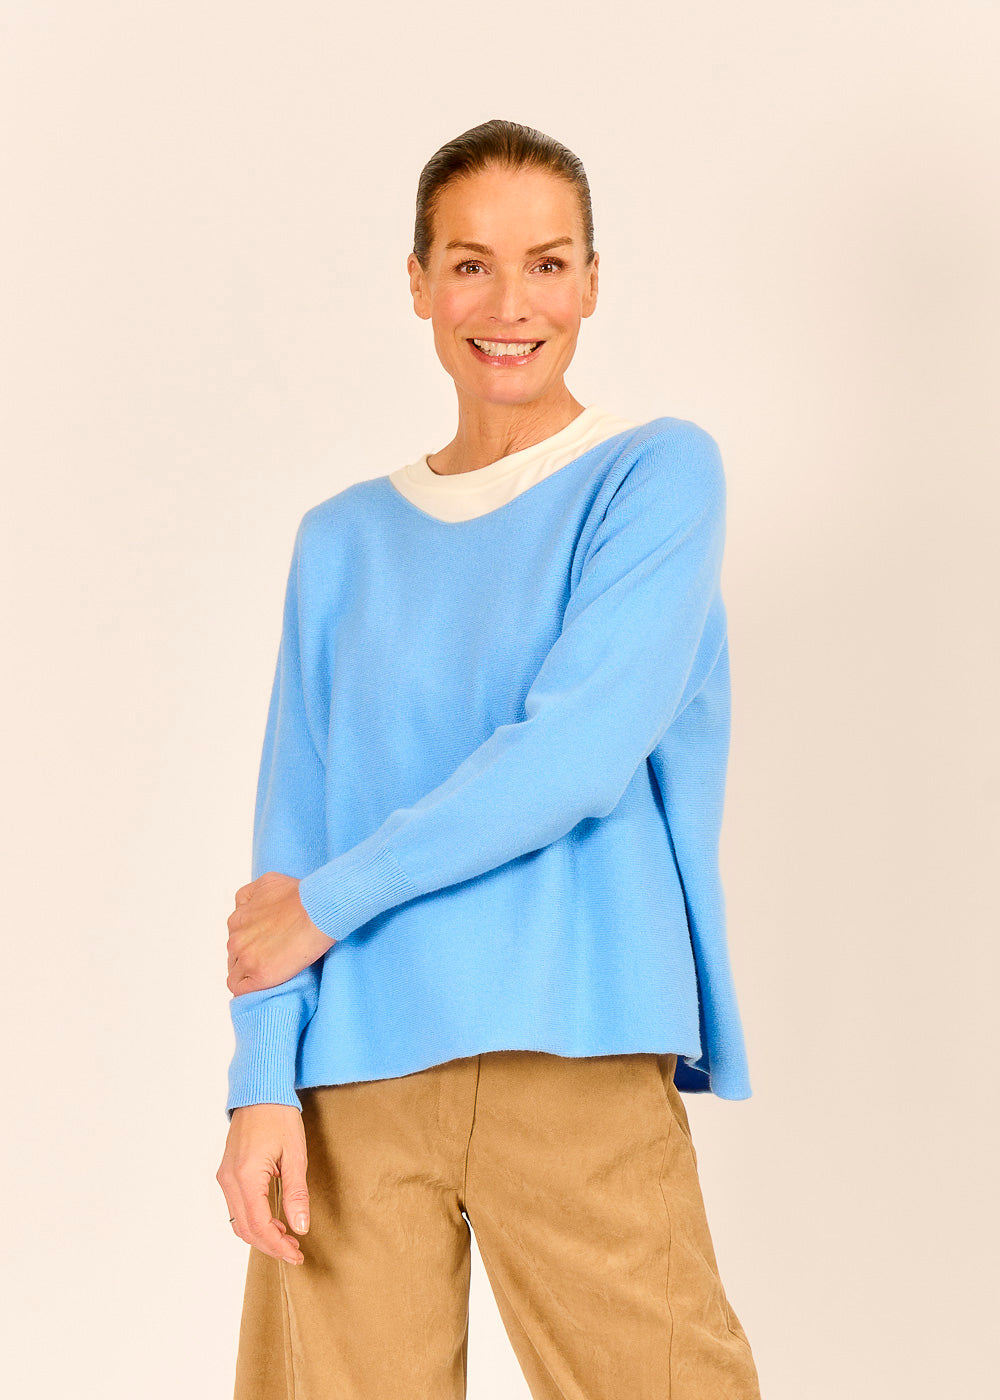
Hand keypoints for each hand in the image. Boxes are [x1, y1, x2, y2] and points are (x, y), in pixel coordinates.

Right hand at [217, 1104, 309, 1263]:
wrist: (260, 1092)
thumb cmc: (279, 1117)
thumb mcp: (295, 1155)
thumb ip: (296, 1193)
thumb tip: (300, 1226)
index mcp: (246, 1176)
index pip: (259, 1226)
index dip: (277, 1245)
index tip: (296, 1254)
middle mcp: (229, 1180)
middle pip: (245, 1229)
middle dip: (270, 1245)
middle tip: (294, 1251)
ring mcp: (225, 1176)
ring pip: (238, 1221)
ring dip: (260, 1235)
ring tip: (286, 1238)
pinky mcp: (227, 1173)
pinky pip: (236, 1207)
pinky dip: (252, 1220)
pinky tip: (272, 1220)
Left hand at [226, 870, 334, 995]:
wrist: (318, 911)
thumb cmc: (302, 896)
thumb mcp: (268, 882)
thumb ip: (250, 895)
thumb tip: (248, 905)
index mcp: (237, 918)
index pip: (235, 938)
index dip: (249, 943)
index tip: (263, 946)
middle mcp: (236, 937)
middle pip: (234, 955)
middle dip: (249, 957)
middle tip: (271, 958)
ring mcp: (246, 957)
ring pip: (236, 973)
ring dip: (249, 974)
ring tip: (271, 972)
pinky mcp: (259, 974)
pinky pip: (240, 989)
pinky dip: (249, 989)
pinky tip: (263, 985)